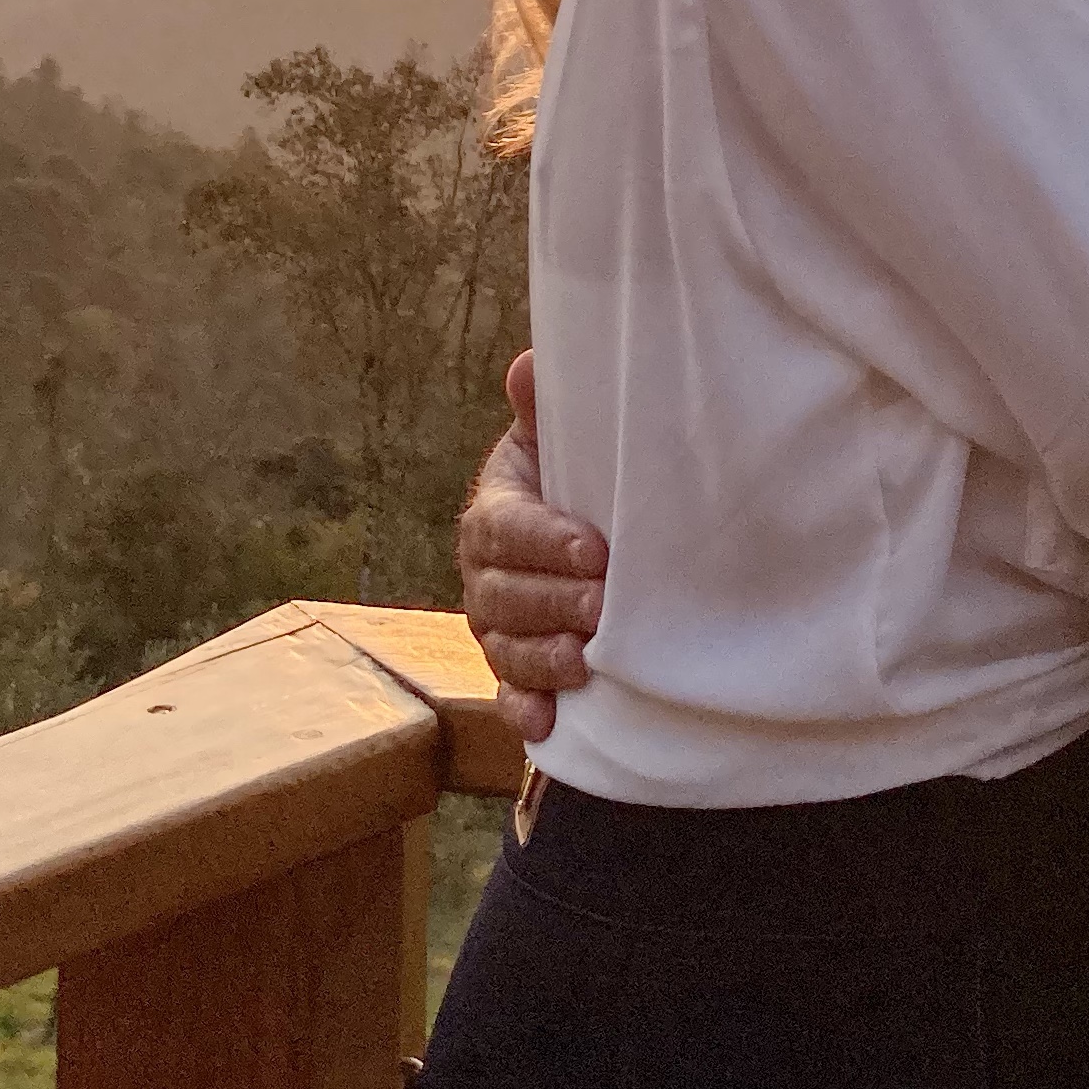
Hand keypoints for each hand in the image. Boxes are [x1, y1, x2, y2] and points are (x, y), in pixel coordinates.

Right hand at [456, 352, 606, 745]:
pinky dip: (523, 710)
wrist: (577, 536)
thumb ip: (545, 411)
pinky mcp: (513, 669)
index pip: (506, 528)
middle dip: (553, 602)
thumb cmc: (574, 482)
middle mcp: (484, 574)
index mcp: (494, 514)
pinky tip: (547, 724)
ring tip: (585, 661)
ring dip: (541, 658)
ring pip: (504, 647)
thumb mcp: (561, 444)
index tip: (594, 550)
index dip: (545, 542)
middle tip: (604, 605)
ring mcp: (496, 626)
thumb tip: (528, 364)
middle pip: (503, 594)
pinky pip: (507, 694)